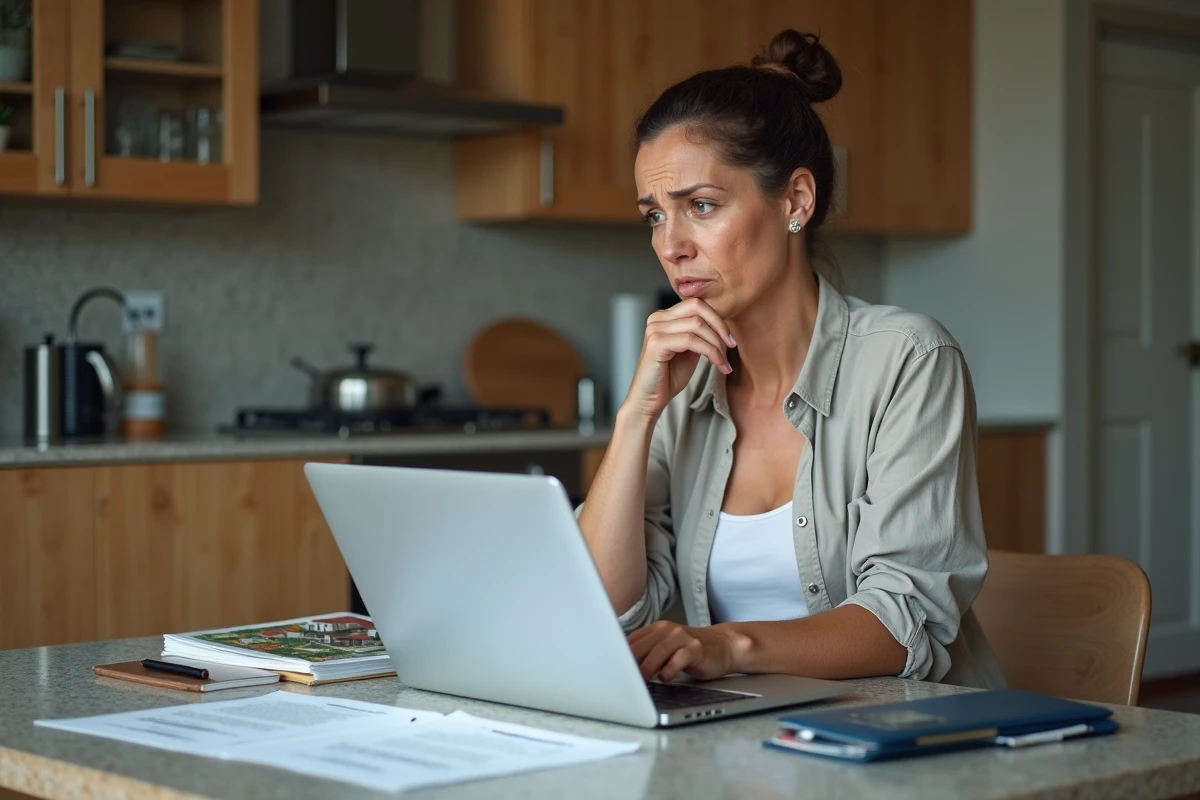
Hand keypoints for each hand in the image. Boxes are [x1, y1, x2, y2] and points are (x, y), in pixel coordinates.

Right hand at [622, 298, 735, 420]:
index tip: (731, 340)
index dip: (717, 319)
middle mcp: (657, 318)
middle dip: (719, 327)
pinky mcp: (656, 343)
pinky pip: (691, 340)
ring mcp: (655, 329)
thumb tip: (720, 326)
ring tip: (724, 363)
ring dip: (716, 344)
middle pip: (697, 307)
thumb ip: (700, 335)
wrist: (649, 400)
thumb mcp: (690, 351)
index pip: (696, 304)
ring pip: (697, 325)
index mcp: (664, 317)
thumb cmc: (668, 378)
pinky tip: (718, 365)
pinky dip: (710, 352)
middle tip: (732, 346)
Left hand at [628, 620, 738, 681]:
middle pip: (642, 645)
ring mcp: (682, 637)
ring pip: (658, 651)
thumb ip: (647, 654)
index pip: (632, 641)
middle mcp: (668, 630)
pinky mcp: (696, 648)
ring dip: (647, 667)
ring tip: (640, 681)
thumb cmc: (691, 651)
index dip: (619, 656)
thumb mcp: (666, 649)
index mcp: (656, 629)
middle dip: (630, 663)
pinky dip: (669, 670)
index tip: (610, 670)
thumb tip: (623, 669)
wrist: (723, 645)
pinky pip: (679, 658)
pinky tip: (665, 678)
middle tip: (621, 678)